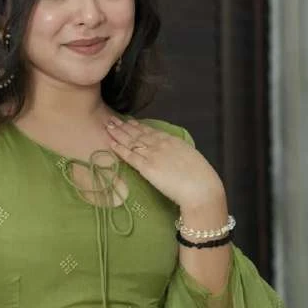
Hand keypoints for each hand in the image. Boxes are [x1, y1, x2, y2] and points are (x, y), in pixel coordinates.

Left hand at [105, 116, 224, 209]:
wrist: (201, 188)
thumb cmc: (201, 178)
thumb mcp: (191, 158)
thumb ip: (179, 153)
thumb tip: (175, 156)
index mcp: (173, 140)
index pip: (152, 131)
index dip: (138, 126)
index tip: (129, 121)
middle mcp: (161, 144)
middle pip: (138, 133)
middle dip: (124, 126)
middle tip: (112, 119)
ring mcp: (153, 154)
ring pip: (131, 141)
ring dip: (118, 133)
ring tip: (107, 126)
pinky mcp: (147, 167)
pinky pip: (130, 156)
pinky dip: (119, 149)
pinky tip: (111, 143)